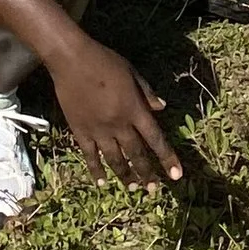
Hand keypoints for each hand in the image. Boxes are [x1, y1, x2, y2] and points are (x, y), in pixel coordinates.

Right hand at [54, 38, 183, 185]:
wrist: (72, 60)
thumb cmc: (104, 61)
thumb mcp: (132, 72)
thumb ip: (147, 93)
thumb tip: (162, 107)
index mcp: (134, 109)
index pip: (155, 139)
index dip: (167, 158)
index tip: (176, 176)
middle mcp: (119, 124)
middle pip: (136, 154)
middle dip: (146, 174)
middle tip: (153, 189)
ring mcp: (99, 130)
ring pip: (115, 159)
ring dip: (125, 176)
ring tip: (133, 189)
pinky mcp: (80, 131)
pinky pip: (90, 155)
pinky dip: (96, 170)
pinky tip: (102, 182)